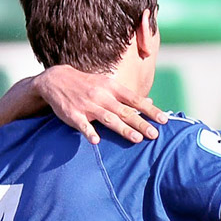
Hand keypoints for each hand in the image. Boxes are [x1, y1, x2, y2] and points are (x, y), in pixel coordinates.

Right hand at [33, 65, 168, 143]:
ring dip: (123, 129)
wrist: (56, 79)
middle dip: (141, 123)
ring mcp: (87, 105)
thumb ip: (128, 96)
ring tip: (137, 139)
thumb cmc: (88, 84)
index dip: (150, 110)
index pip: (135, 100)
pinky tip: (96, 141)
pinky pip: (82, 125)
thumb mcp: (108, 85)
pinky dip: (89, 132)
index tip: (164, 120)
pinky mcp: (73, 114)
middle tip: (155, 135)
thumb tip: (149, 101)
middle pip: (125, 112)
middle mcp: (102, 96)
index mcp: (112, 88)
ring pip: (108, 119)